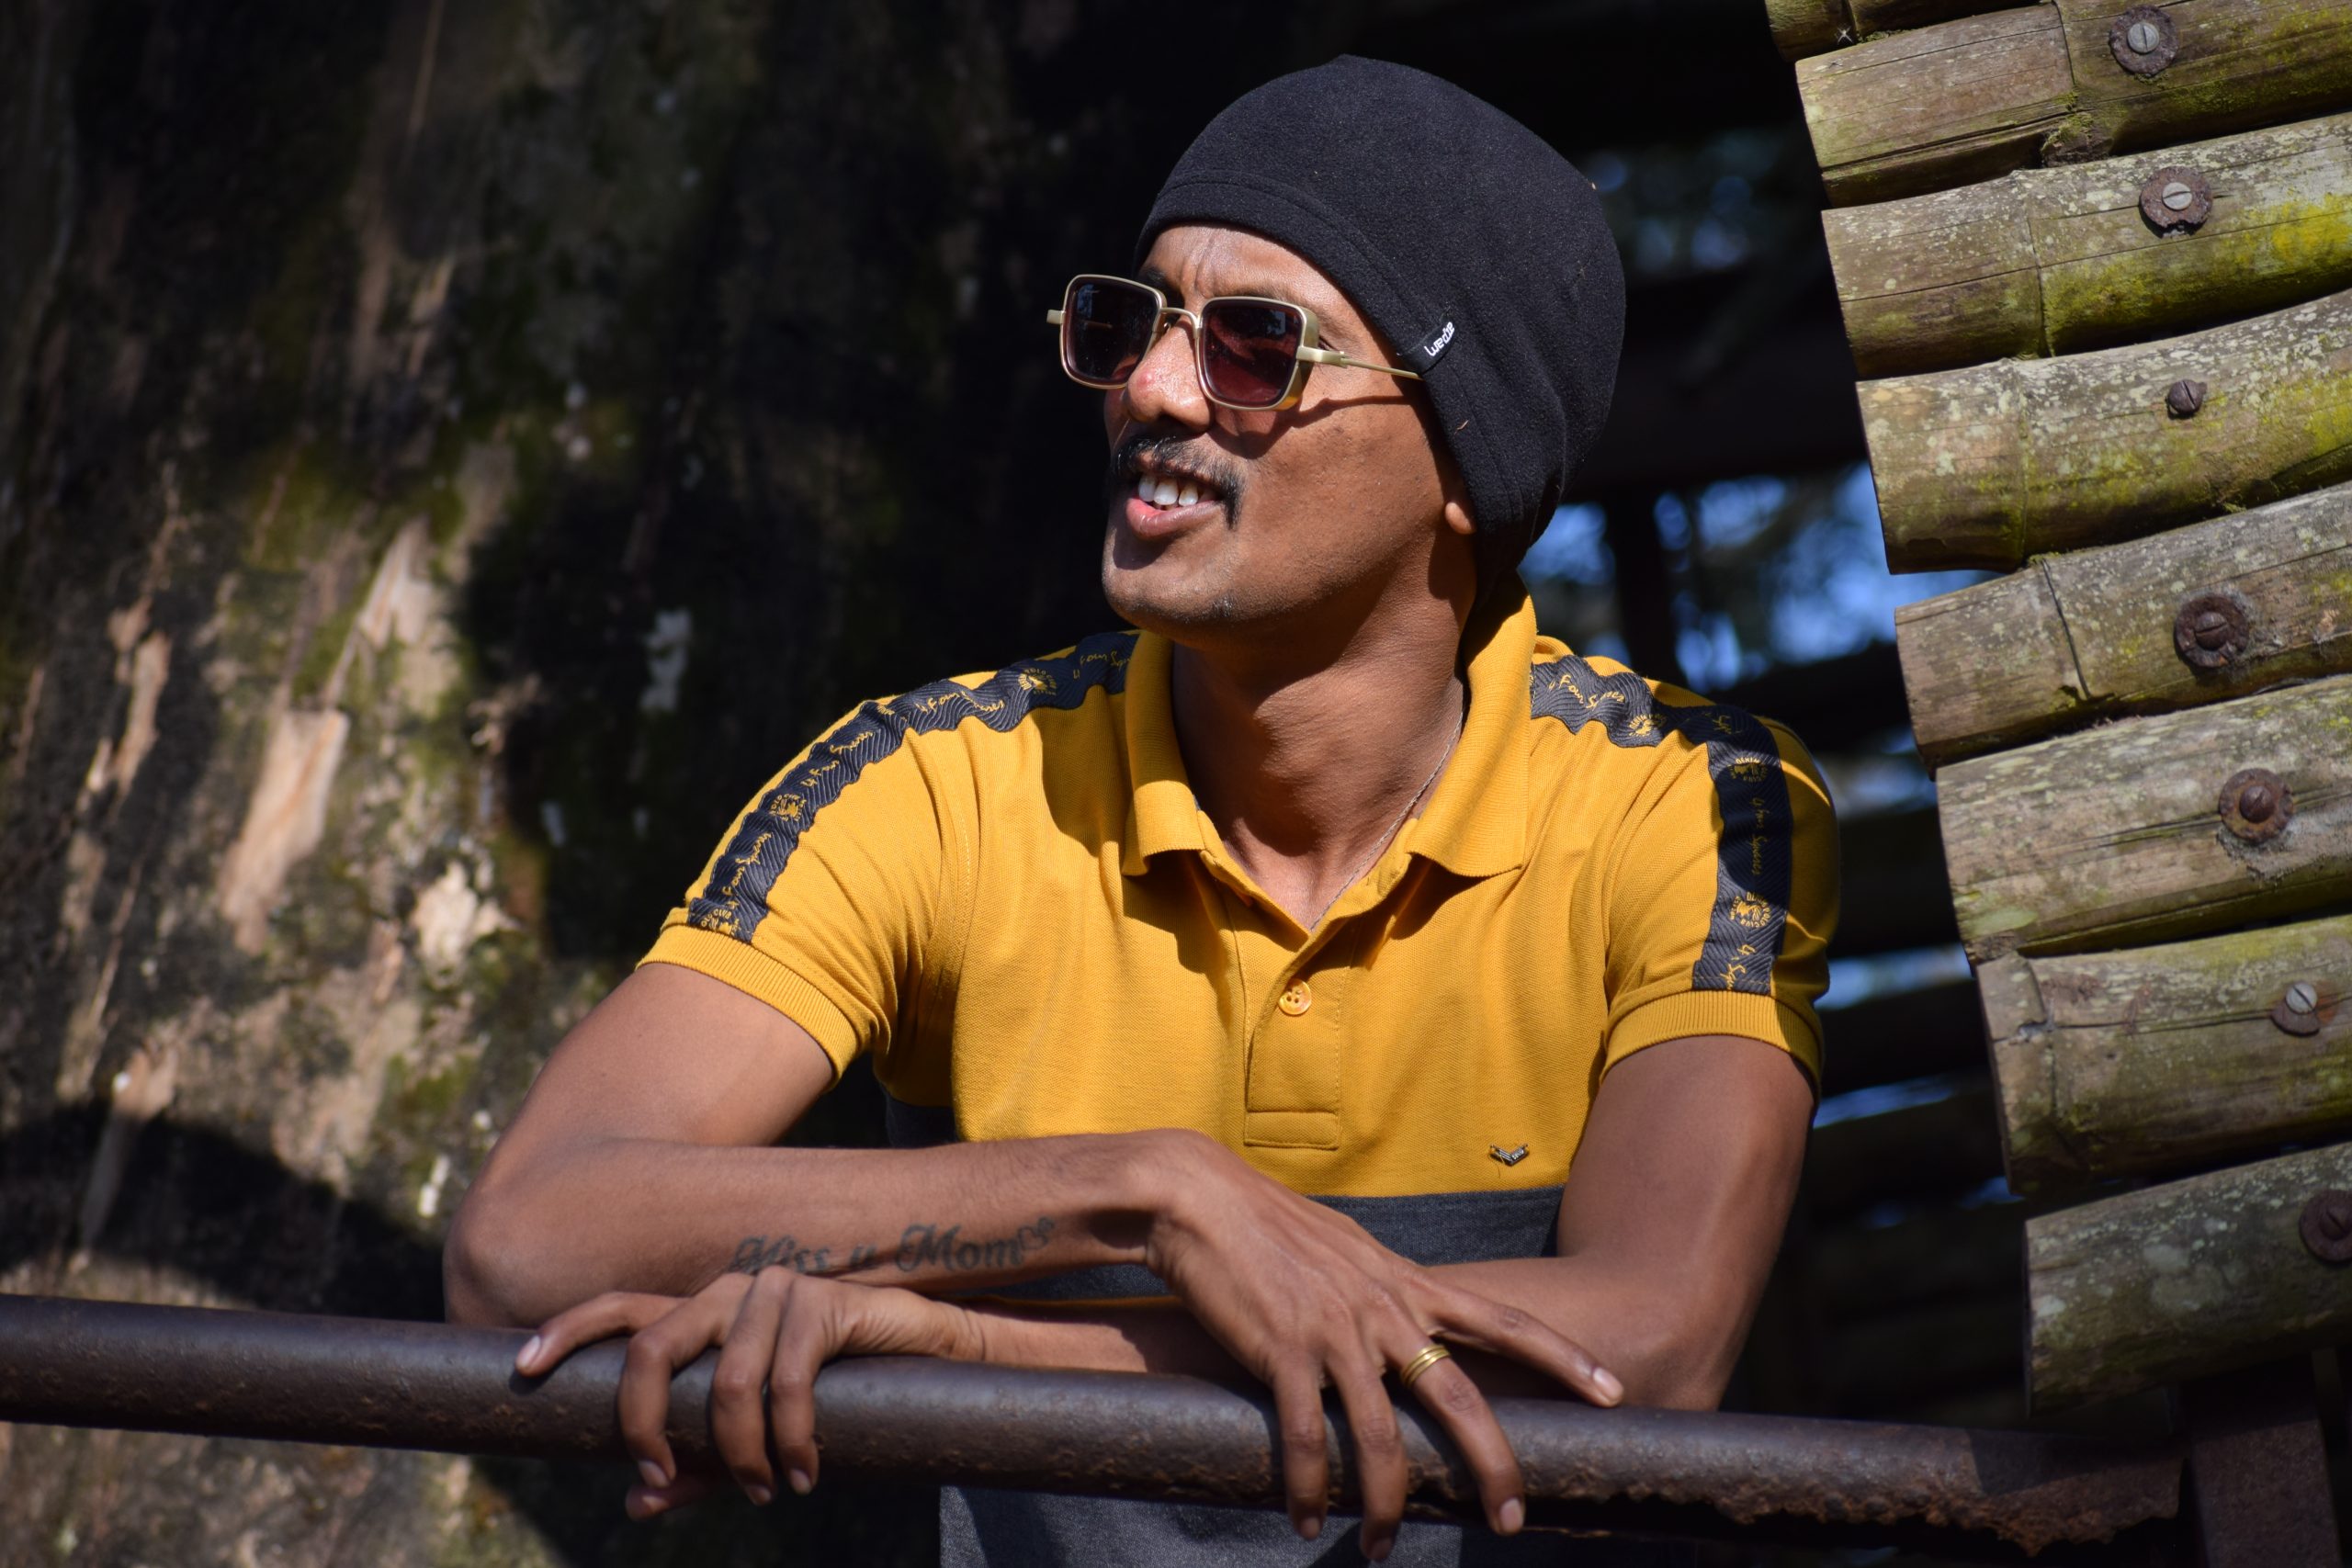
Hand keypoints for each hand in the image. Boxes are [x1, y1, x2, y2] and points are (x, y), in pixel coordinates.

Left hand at [516, 1269, 985, 1517]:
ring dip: (739, 1455)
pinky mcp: (824, 1303)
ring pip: (726, 1384)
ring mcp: (776, 1291)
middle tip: (660, 1476)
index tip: (523, 1367)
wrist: (926, 1363)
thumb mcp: (754, 1443)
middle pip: (652, 1344)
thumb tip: (636, 1503)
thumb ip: (696, 1466)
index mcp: (702, 1317)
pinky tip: (805, 1473)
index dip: (568, 1331)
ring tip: (762, 1492)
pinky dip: (792, 1441)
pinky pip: (788, 1382)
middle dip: (643, 1421)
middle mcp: (728, 1292)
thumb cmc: (836, 1403)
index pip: (621, 1311)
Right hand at [1143, 1132, 1622, 1559]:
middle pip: (1460, 1397)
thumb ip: (1381, 1287)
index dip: (1563, 1357)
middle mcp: (1383, 1309)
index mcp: (1406, 1283)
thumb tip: (1401, 1316)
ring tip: (1378, 1549)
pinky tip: (1303, 1519)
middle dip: (1493, 1464)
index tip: (1614, 1392)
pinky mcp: (1282, 1351)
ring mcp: (1335, 1332)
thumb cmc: (1269, 1223)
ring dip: (1384, 1504)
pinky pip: (1307, 1438)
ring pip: (1382, 1437)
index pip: (1504, 1320)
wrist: (1201, 1199)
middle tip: (1512, 1520)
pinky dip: (1308, 1488)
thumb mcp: (1346, 1249)